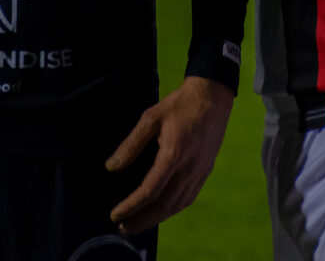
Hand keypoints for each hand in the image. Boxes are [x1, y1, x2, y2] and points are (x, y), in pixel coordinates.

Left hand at [105, 76, 234, 234]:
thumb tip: (112, 166)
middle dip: (141, 221)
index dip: (131, 207)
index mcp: (173, 154)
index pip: (149, 191)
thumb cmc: (180, 104)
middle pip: (163, 206)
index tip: (115, 215)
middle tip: (123, 228)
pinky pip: (188, 198)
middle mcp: (188, 168)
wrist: (212, 96)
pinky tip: (161, 211)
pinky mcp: (205, 171)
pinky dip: (172, 210)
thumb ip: (131, 144)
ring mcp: (199, 172)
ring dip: (156, 219)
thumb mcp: (151, 117)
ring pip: (176, 206)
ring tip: (137, 224)